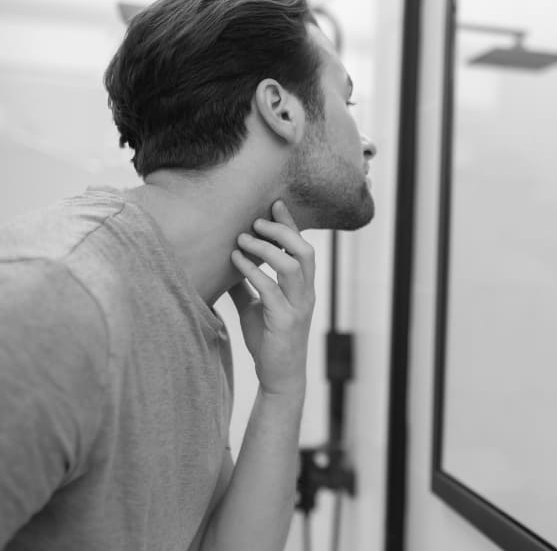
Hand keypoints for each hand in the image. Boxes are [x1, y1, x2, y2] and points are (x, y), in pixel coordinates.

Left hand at [228, 200, 315, 397]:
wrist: (280, 376)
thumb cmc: (269, 341)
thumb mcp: (255, 308)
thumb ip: (247, 286)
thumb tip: (227, 263)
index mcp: (302, 287)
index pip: (302, 247)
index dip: (290, 224)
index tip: (274, 204)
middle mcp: (306, 293)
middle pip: (304, 250)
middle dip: (282, 231)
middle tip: (257, 221)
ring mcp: (298, 306)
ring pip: (293, 265)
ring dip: (267, 249)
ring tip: (244, 239)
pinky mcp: (285, 321)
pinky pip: (271, 289)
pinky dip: (252, 272)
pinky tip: (236, 262)